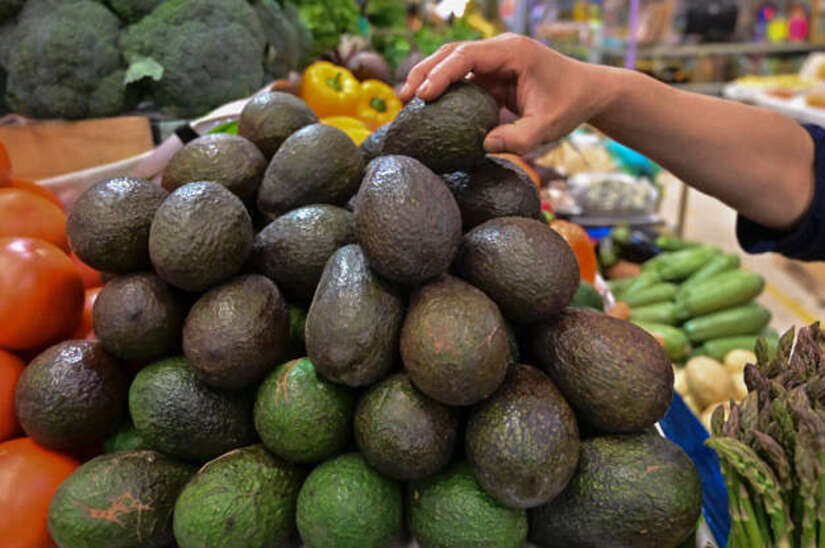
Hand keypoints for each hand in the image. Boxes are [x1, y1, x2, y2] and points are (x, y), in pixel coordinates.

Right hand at [400, 34, 617, 153]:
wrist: (588, 92)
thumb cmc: (569, 105)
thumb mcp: (548, 128)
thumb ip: (519, 139)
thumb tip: (483, 146)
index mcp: (512, 52)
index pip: (466, 56)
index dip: (440, 73)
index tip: (422, 95)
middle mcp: (500, 50)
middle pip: (452, 52)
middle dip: (425, 72)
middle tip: (404, 98)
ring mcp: (495, 61)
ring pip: (453, 62)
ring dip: (430, 78)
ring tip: (407, 101)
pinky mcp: (493, 75)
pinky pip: (463, 78)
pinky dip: (444, 90)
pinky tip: (428, 107)